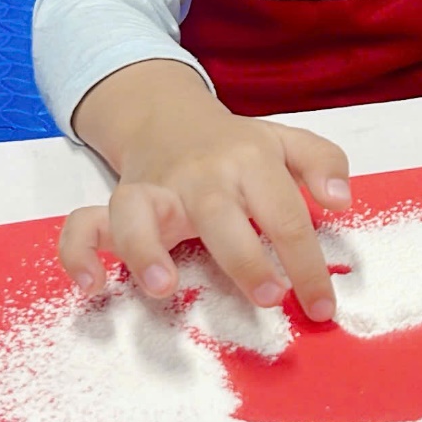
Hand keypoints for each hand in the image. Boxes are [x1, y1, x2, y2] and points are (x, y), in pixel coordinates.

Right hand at [59, 63, 351, 320]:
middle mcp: (199, 175)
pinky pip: (84, 224)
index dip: (307, 263)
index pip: (285, 214)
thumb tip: (342, 201)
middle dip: (243, 258)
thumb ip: (323, 162)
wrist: (170, 116)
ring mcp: (154, 189)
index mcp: (248, 161)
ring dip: (145, 249)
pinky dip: (79, 253)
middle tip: (268, 296)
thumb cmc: (237, 146)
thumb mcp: (286, 142)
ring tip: (163, 287)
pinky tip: (92, 285)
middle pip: (218, 214)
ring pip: (136, 212)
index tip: (320, 306)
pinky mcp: (119, 203)